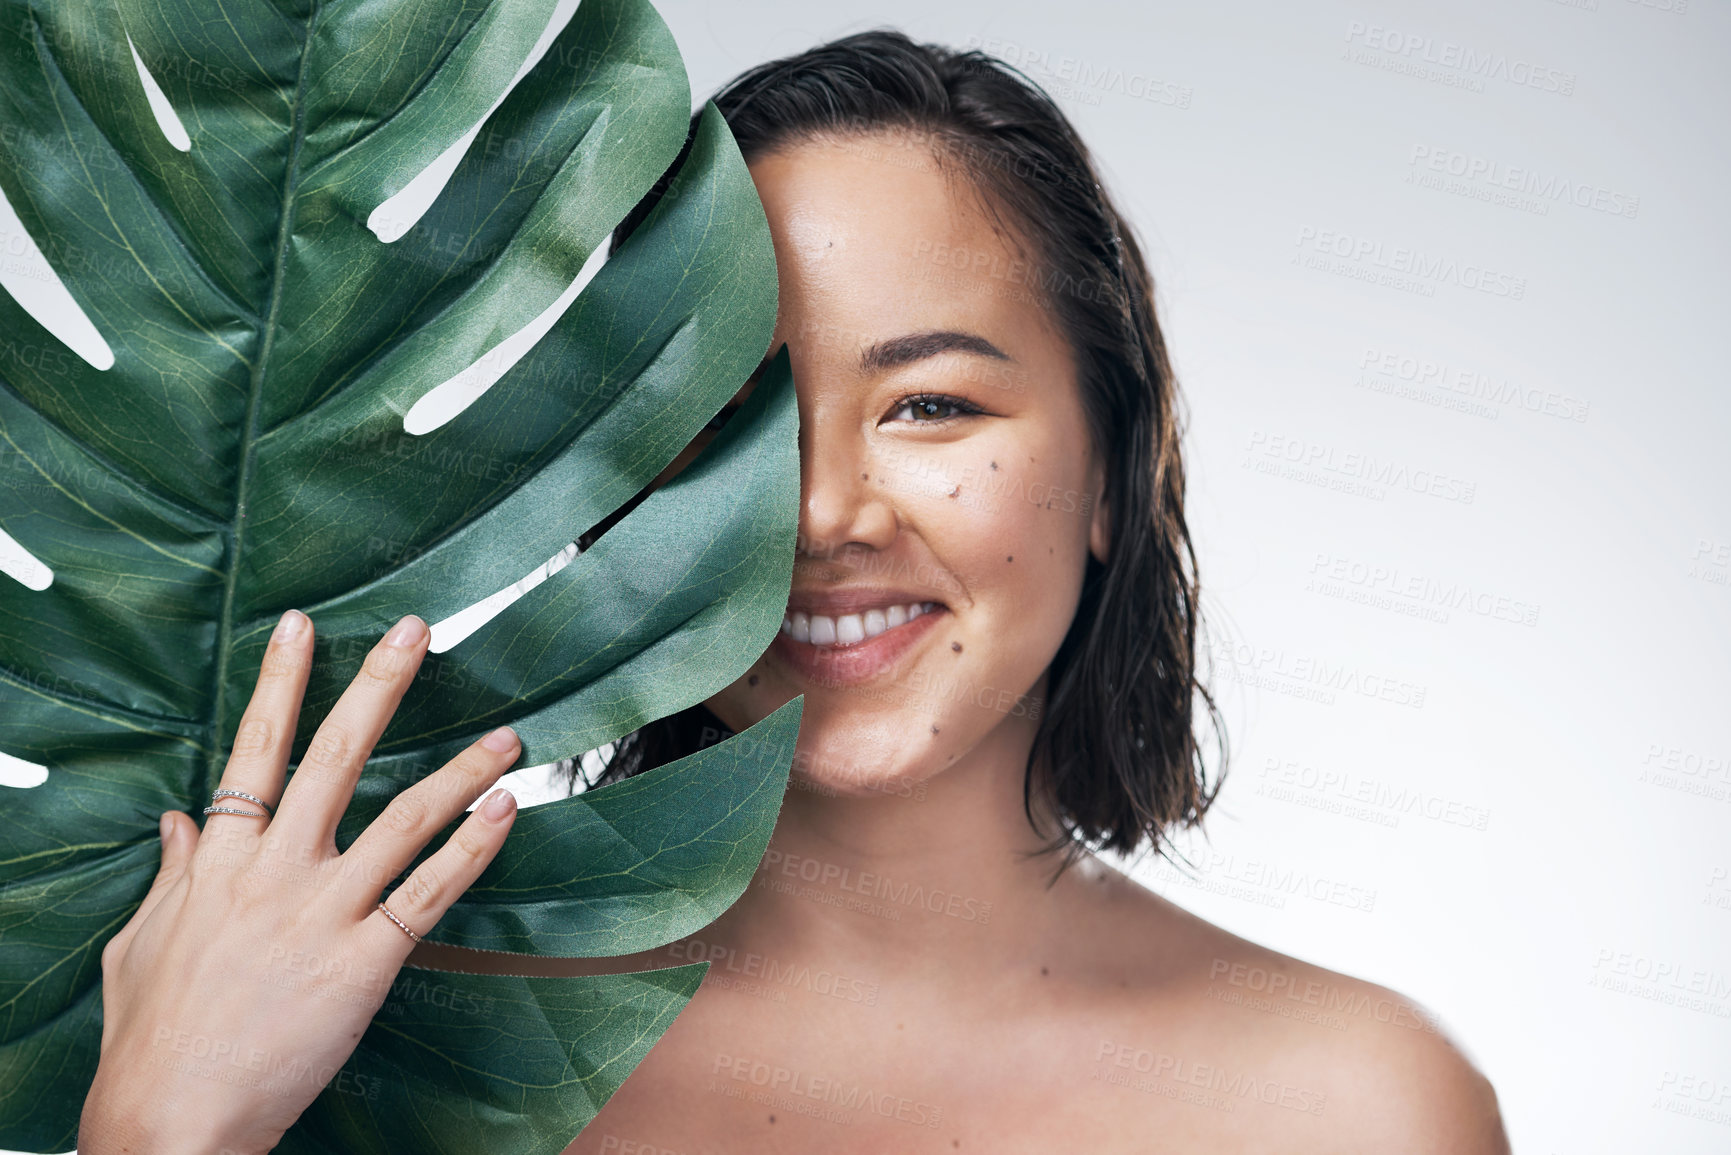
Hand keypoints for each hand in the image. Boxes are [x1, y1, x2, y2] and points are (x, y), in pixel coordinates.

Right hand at [79, 611, 521, 1154]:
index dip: (280, 684)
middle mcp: (274, 871)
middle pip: (334, 758)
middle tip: (415, 630)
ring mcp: (322, 913)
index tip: (302, 626)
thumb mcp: (142, 942)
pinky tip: (506, 809)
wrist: (172, 1119)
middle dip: (377, 686)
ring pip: (403, 818)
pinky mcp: (363, 961)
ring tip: (507, 734)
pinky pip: (429, 892)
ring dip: (459, 769)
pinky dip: (472, 848)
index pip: (254, 752)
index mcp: (217, 860)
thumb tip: (180, 822)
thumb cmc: (152, 1036)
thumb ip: (171, 875)